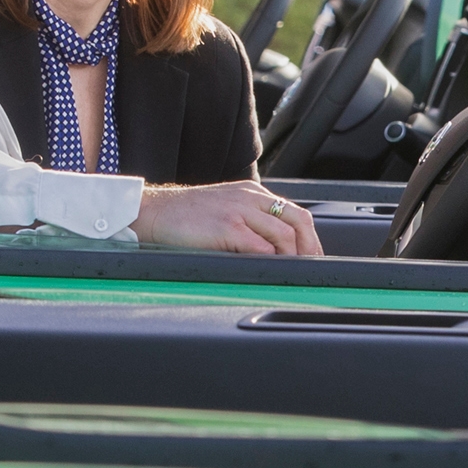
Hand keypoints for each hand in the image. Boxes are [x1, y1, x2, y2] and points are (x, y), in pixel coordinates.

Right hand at [131, 180, 325, 255]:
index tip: (313, 256)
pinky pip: (260, 247)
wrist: (153, 212)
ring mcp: (239, 211)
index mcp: (252, 193)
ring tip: (294, 273)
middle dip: (310, 247)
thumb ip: (249, 220)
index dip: (310, 237)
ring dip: (293, 258)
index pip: (294, 212)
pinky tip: (272, 271)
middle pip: (298, 220)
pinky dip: (271, 260)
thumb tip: (272, 247)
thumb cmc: (184, 216)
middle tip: (312, 268)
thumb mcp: (225, 208)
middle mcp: (250, 198)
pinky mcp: (227, 227)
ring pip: (284, 234)